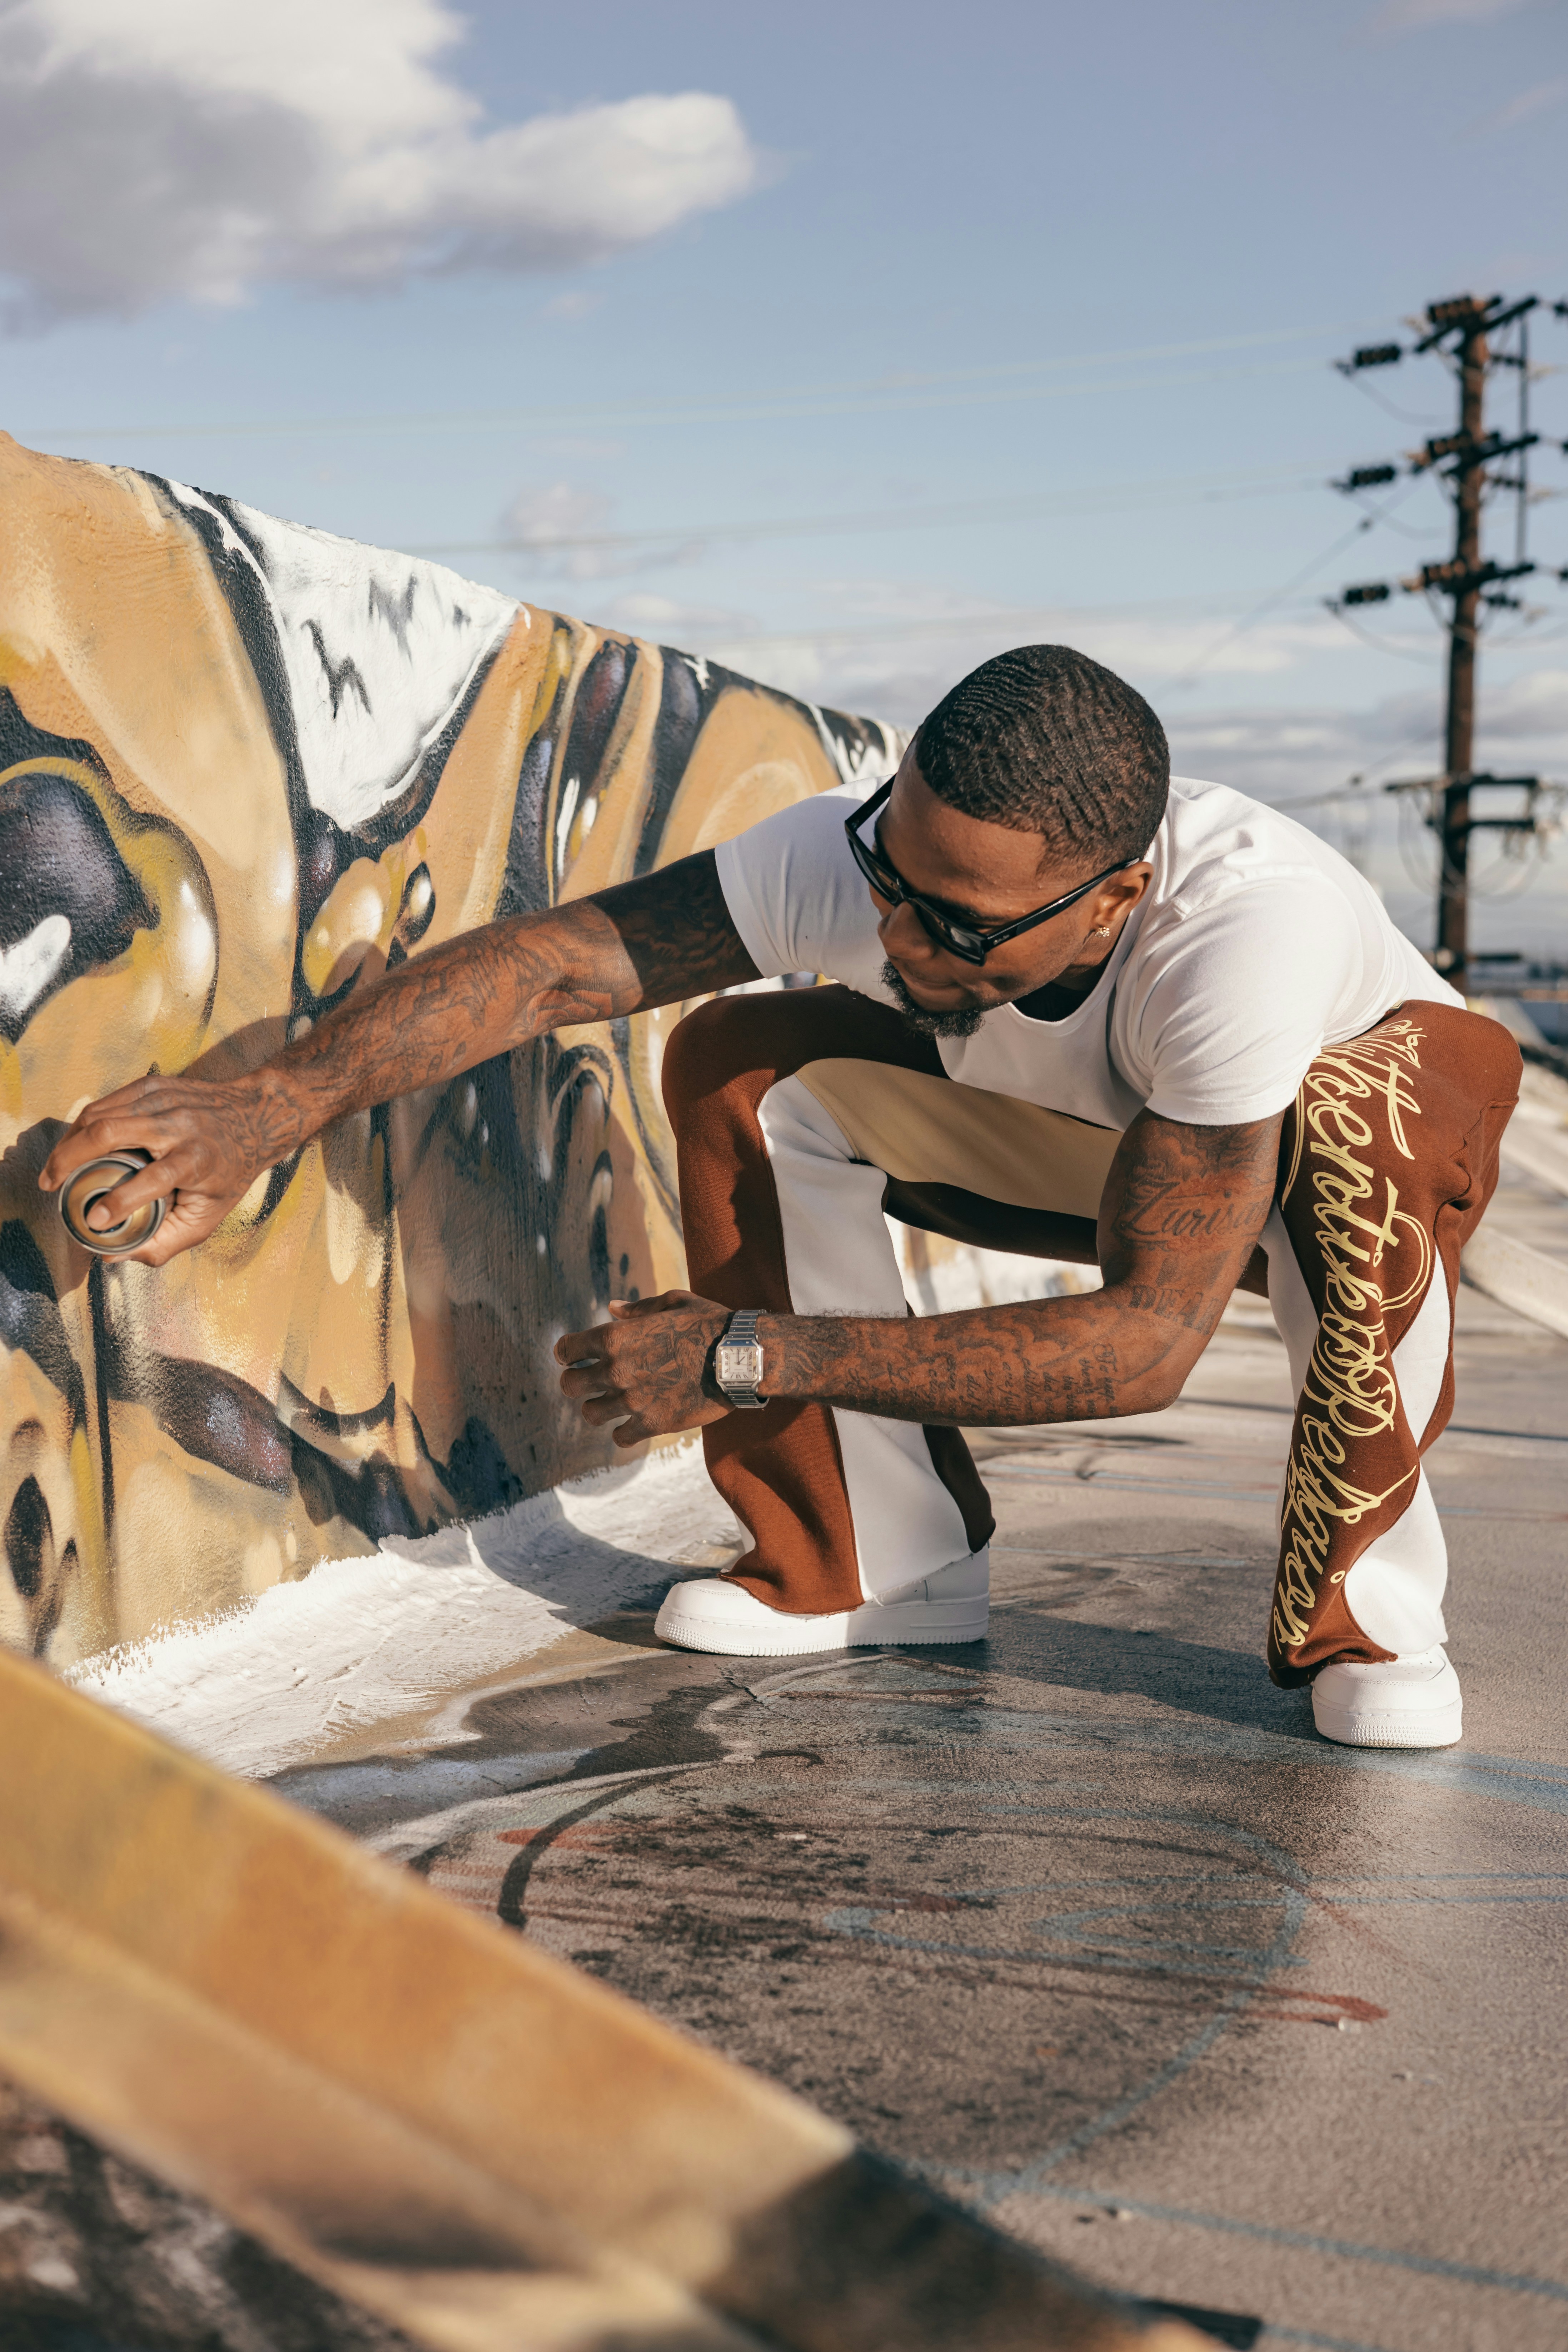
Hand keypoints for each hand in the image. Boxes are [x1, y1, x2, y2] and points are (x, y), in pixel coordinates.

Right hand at [38, 1072, 271, 1265]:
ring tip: (54, 1168)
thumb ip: (165, 1242)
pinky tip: (72, 1143)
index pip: (153, 1179)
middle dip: (70, 1160)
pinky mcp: (154, 1085)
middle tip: (50, 1185)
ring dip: (68, 1142)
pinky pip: (106, 1102)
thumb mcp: (210, 1215)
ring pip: (100, 1115)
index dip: (121, 1201)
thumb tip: (112, 1254)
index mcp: (197, 1159)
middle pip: (111, 1134)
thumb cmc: (230, 1171)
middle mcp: (178, 1125)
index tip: (94, 1220)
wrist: (256, 1116)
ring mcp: (164, 1100)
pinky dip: (82, 1123)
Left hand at [555, 1290, 735, 1447]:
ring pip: (591, 1414)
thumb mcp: (673, 1303)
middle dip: (576, 1383)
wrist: (741, 1357)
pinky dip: (623, 1432)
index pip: (566, 1349)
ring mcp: (633, 1400)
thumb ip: (638, 1309)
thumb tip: (612, 1308)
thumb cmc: (709, 1324)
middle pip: (570, 1385)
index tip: (574, 1357)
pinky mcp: (653, 1423)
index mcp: (615, 1337)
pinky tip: (634, 1423)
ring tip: (612, 1404)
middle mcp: (616, 1370)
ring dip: (598, 1408)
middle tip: (589, 1383)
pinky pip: (620, 1437)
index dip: (567, 1353)